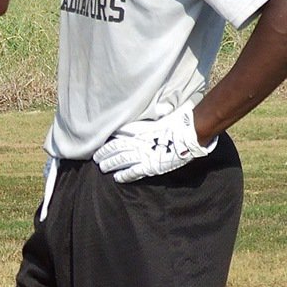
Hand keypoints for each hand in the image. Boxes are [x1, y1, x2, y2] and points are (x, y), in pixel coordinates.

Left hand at [93, 101, 217, 182]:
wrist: (190, 134)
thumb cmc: (181, 122)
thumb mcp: (166, 114)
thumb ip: (158, 114)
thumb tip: (161, 109)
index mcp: (142, 128)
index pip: (121, 132)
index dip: (111, 137)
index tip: (102, 139)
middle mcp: (139, 141)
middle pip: (116, 147)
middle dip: (105, 152)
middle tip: (96, 156)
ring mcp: (144, 154)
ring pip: (120, 160)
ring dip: (110, 163)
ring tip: (102, 167)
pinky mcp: (150, 166)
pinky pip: (133, 172)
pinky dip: (124, 175)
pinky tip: (117, 178)